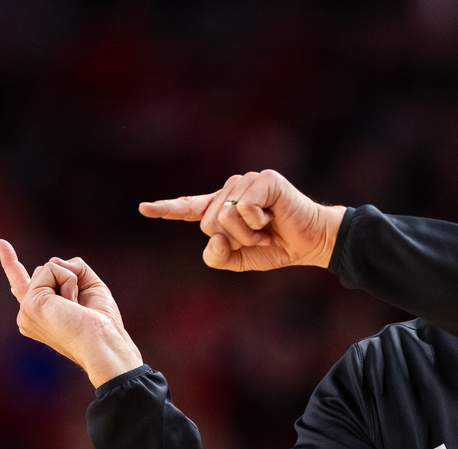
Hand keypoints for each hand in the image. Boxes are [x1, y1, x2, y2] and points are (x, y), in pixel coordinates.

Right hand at [0, 240, 142, 387]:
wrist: (103, 342)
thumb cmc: (102, 322)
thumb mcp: (91, 286)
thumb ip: (73, 268)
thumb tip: (55, 261)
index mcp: (41, 312)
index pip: (21, 284)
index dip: (10, 263)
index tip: (0, 243)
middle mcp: (29, 313)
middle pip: (45, 270)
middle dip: (70, 278)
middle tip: (81, 307)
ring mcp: (26, 309)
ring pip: (48, 268)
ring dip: (70, 281)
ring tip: (76, 306)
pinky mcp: (30, 303)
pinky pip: (51, 268)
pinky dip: (69, 280)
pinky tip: (72, 303)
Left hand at [139, 169, 346, 271]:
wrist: (312, 242)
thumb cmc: (278, 248)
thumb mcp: (242, 260)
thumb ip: (219, 256)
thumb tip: (212, 238)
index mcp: (224, 208)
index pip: (191, 208)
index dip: (167, 209)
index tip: (144, 209)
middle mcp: (232, 190)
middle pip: (208, 221)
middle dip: (235, 239)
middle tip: (259, 239)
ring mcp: (247, 181)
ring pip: (224, 216)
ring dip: (248, 234)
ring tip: (267, 230)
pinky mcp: (264, 180)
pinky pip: (244, 208)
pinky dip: (258, 222)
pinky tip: (273, 218)